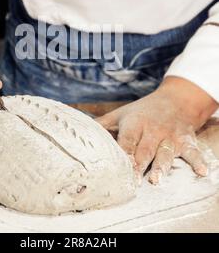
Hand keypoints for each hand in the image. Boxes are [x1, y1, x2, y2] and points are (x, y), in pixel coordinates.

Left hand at [97, 77, 217, 183]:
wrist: (175, 99)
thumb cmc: (143, 110)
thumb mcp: (121, 114)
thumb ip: (102, 125)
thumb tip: (78, 134)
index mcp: (134, 124)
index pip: (126, 141)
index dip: (122, 154)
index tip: (117, 168)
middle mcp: (152, 130)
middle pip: (144, 150)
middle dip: (138, 165)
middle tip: (132, 182)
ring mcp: (170, 136)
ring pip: (165, 152)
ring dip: (162, 165)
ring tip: (157, 179)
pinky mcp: (185, 140)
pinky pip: (193, 151)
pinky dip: (198, 161)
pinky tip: (202, 172)